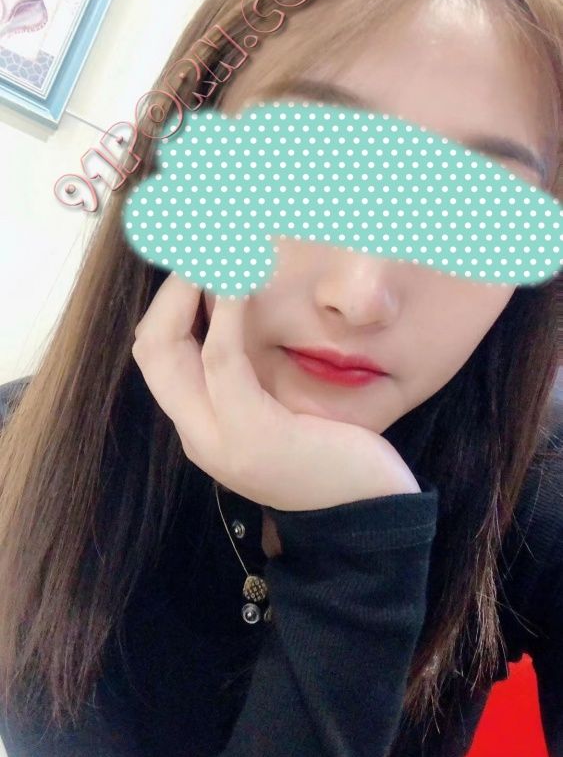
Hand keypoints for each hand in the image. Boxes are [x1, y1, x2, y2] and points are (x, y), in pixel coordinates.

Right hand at [131, 272, 419, 511]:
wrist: (373, 515)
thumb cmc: (338, 454)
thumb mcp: (286, 407)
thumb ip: (256, 372)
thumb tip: (242, 307)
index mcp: (203, 425)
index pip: (160, 353)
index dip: (170, 299)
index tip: (194, 252)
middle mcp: (197, 434)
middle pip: (149, 347)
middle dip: (170, 287)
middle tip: (201, 240)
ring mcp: (216, 439)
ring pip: (168, 349)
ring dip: (188, 288)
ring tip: (216, 244)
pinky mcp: (249, 435)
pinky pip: (221, 361)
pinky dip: (226, 313)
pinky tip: (242, 279)